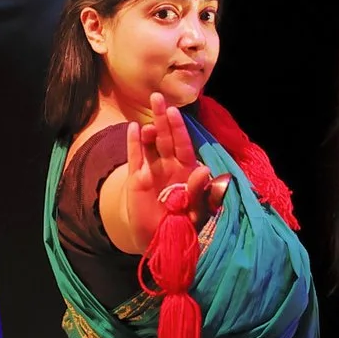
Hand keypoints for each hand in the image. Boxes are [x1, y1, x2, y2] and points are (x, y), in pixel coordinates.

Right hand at [121, 96, 223, 239]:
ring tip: (149, 117)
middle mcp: (169, 166)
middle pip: (166, 138)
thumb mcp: (195, 213)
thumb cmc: (182, 225)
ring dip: (150, 129)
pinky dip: (134, 143)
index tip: (174, 112)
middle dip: (163, 118)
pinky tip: (134, 128)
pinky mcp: (136, 179)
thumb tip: (204, 169)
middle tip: (157, 97)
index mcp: (187, 171)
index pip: (183, 145)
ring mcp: (152, 170)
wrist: (158, 240)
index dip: (179, 128)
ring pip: (150, 144)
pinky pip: (135, 157)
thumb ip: (200, 192)